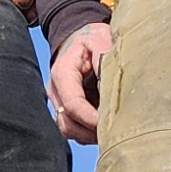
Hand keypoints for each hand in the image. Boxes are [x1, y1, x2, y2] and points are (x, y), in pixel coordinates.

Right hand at [46, 18, 111, 144]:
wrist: (82, 36)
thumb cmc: (92, 38)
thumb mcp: (100, 40)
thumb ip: (104, 57)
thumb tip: (111, 80)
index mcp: (62, 74)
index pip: (72, 104)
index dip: (90, 119)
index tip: (110, 124)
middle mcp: (56, 91)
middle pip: (67, 123)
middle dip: (90, 132)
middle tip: (114, 132)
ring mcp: (59, 102)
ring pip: (69, 130)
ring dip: (89, 135)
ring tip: (111, 131)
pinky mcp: (66, 109)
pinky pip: (74, 129)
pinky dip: (88, 133)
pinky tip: (105, 127)